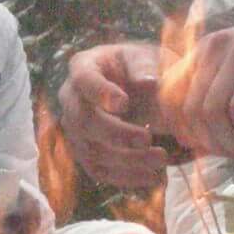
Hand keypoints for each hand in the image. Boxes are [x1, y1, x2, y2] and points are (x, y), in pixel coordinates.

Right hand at [57, 42, 169, 188]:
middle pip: (82, 121)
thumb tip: (148, 82)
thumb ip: (146, 66)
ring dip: (127, 160)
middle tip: (147, 139)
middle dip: (115, 134)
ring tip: (161, 158)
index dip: (99, 93)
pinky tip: (154, 177)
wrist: (142, 88)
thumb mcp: (147, 56)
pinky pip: (100, 171)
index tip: (123, 103)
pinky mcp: (86, 153)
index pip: (83, 80)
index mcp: (84, 66)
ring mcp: (76, 129)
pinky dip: (127, 178)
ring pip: (91, 151)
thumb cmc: (143, 67)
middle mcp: (71, 99)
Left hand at [161, 6, 233, 159]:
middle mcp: (213, 49)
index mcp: (203, 52)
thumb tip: (193, 140)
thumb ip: (215, 102)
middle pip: (191, 110)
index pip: (171, 96)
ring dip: (230, 143)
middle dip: (210, 143)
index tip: (202, 148)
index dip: (181, 129)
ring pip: (213, 113)